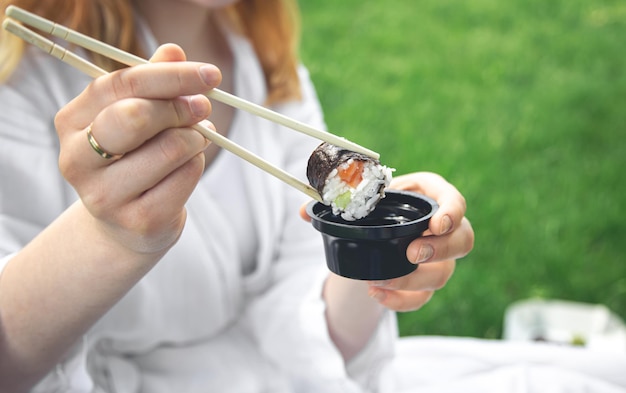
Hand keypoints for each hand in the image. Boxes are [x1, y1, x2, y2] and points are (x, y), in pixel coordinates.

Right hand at [54, 44, 220, 254]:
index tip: (209, 74)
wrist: (127, 226)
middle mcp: (77, 159)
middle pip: (135, 117)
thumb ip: (152, 83)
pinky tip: (191, 163)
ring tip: (197, 138)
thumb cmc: (133, 159)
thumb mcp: (135, 117)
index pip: (120, 84)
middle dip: (179, 107)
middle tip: (203, 107)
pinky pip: (184, 178)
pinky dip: (197, 164)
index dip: (169, 75)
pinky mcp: (138, 220)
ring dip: (195, 138)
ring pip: (168, 149)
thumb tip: (174, 51)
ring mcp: (105, 195)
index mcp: (71, 122)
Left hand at [367, 172, 473, 310]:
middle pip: (463, 241)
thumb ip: (371, 191)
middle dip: (441, 249)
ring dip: (412, 279)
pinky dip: (400, 299)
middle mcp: (444, 227)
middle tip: (412, 254)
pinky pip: (422, 297)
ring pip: (442, 274)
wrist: (364, 227)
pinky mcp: (425, 282)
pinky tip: (377, 293)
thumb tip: (359, 200)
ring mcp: (439, 257)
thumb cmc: (374, 201)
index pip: (455, 201)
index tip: (437, 225)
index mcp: (432, 195)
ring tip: (380, 279)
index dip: (452, 213)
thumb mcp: (373, 188)